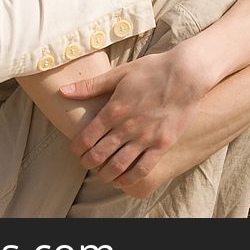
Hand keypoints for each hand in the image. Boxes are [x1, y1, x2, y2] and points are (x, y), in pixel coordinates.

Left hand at [59, 49, 207, 189]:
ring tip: (102, 174)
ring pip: (119, 165)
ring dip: (105, 174)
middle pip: (99, 155)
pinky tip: (123, 180)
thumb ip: (90, 86)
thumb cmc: (152, 70)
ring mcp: (146, 137)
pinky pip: (143, 168)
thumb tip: (63, 91)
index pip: (86, 138)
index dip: (77, 149)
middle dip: (88, 163)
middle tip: (86, 163)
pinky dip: (129, 178)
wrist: (186, 73)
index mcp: (114, 109)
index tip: (76, 150)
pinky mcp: (162, 144)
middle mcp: (127, 126)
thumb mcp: (120, 73)